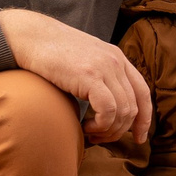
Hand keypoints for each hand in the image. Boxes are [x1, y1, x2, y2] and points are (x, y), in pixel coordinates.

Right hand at [0, 9, 151, 144]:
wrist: (30, 37)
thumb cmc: (51, 54)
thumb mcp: (84, 63)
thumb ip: (99, 79)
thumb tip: (106, 110)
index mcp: (117, 59)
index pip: (143, 92)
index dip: (144, 119)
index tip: (138, 138)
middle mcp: (116, 61)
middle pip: (133, 107)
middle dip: (119, 131)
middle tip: (99, 137)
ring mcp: (105, 67)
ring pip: (123, 112)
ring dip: (108, 130)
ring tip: (89, 132)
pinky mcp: (90, 75)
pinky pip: (108, 110)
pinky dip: (100, 125)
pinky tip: (84, 126)